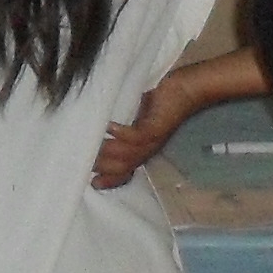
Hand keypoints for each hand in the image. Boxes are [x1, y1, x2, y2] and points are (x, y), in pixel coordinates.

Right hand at [93, 72, 199, 190]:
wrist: (189, 90)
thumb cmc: (162, 99)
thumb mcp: (141, 114)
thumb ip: (126, 125)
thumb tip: (102, 125)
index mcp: (143, 148)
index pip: (125, 170)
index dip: (109, 178)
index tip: (92, 182)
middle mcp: (147, 149)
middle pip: (122, 167)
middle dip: (103, 168)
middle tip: (83, 164)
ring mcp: (151, 141)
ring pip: (127, 155)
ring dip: (108, 153)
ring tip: (90, 147)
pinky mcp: (155, 128)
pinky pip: (136, 137)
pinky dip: (121, 134)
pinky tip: (108, 128)